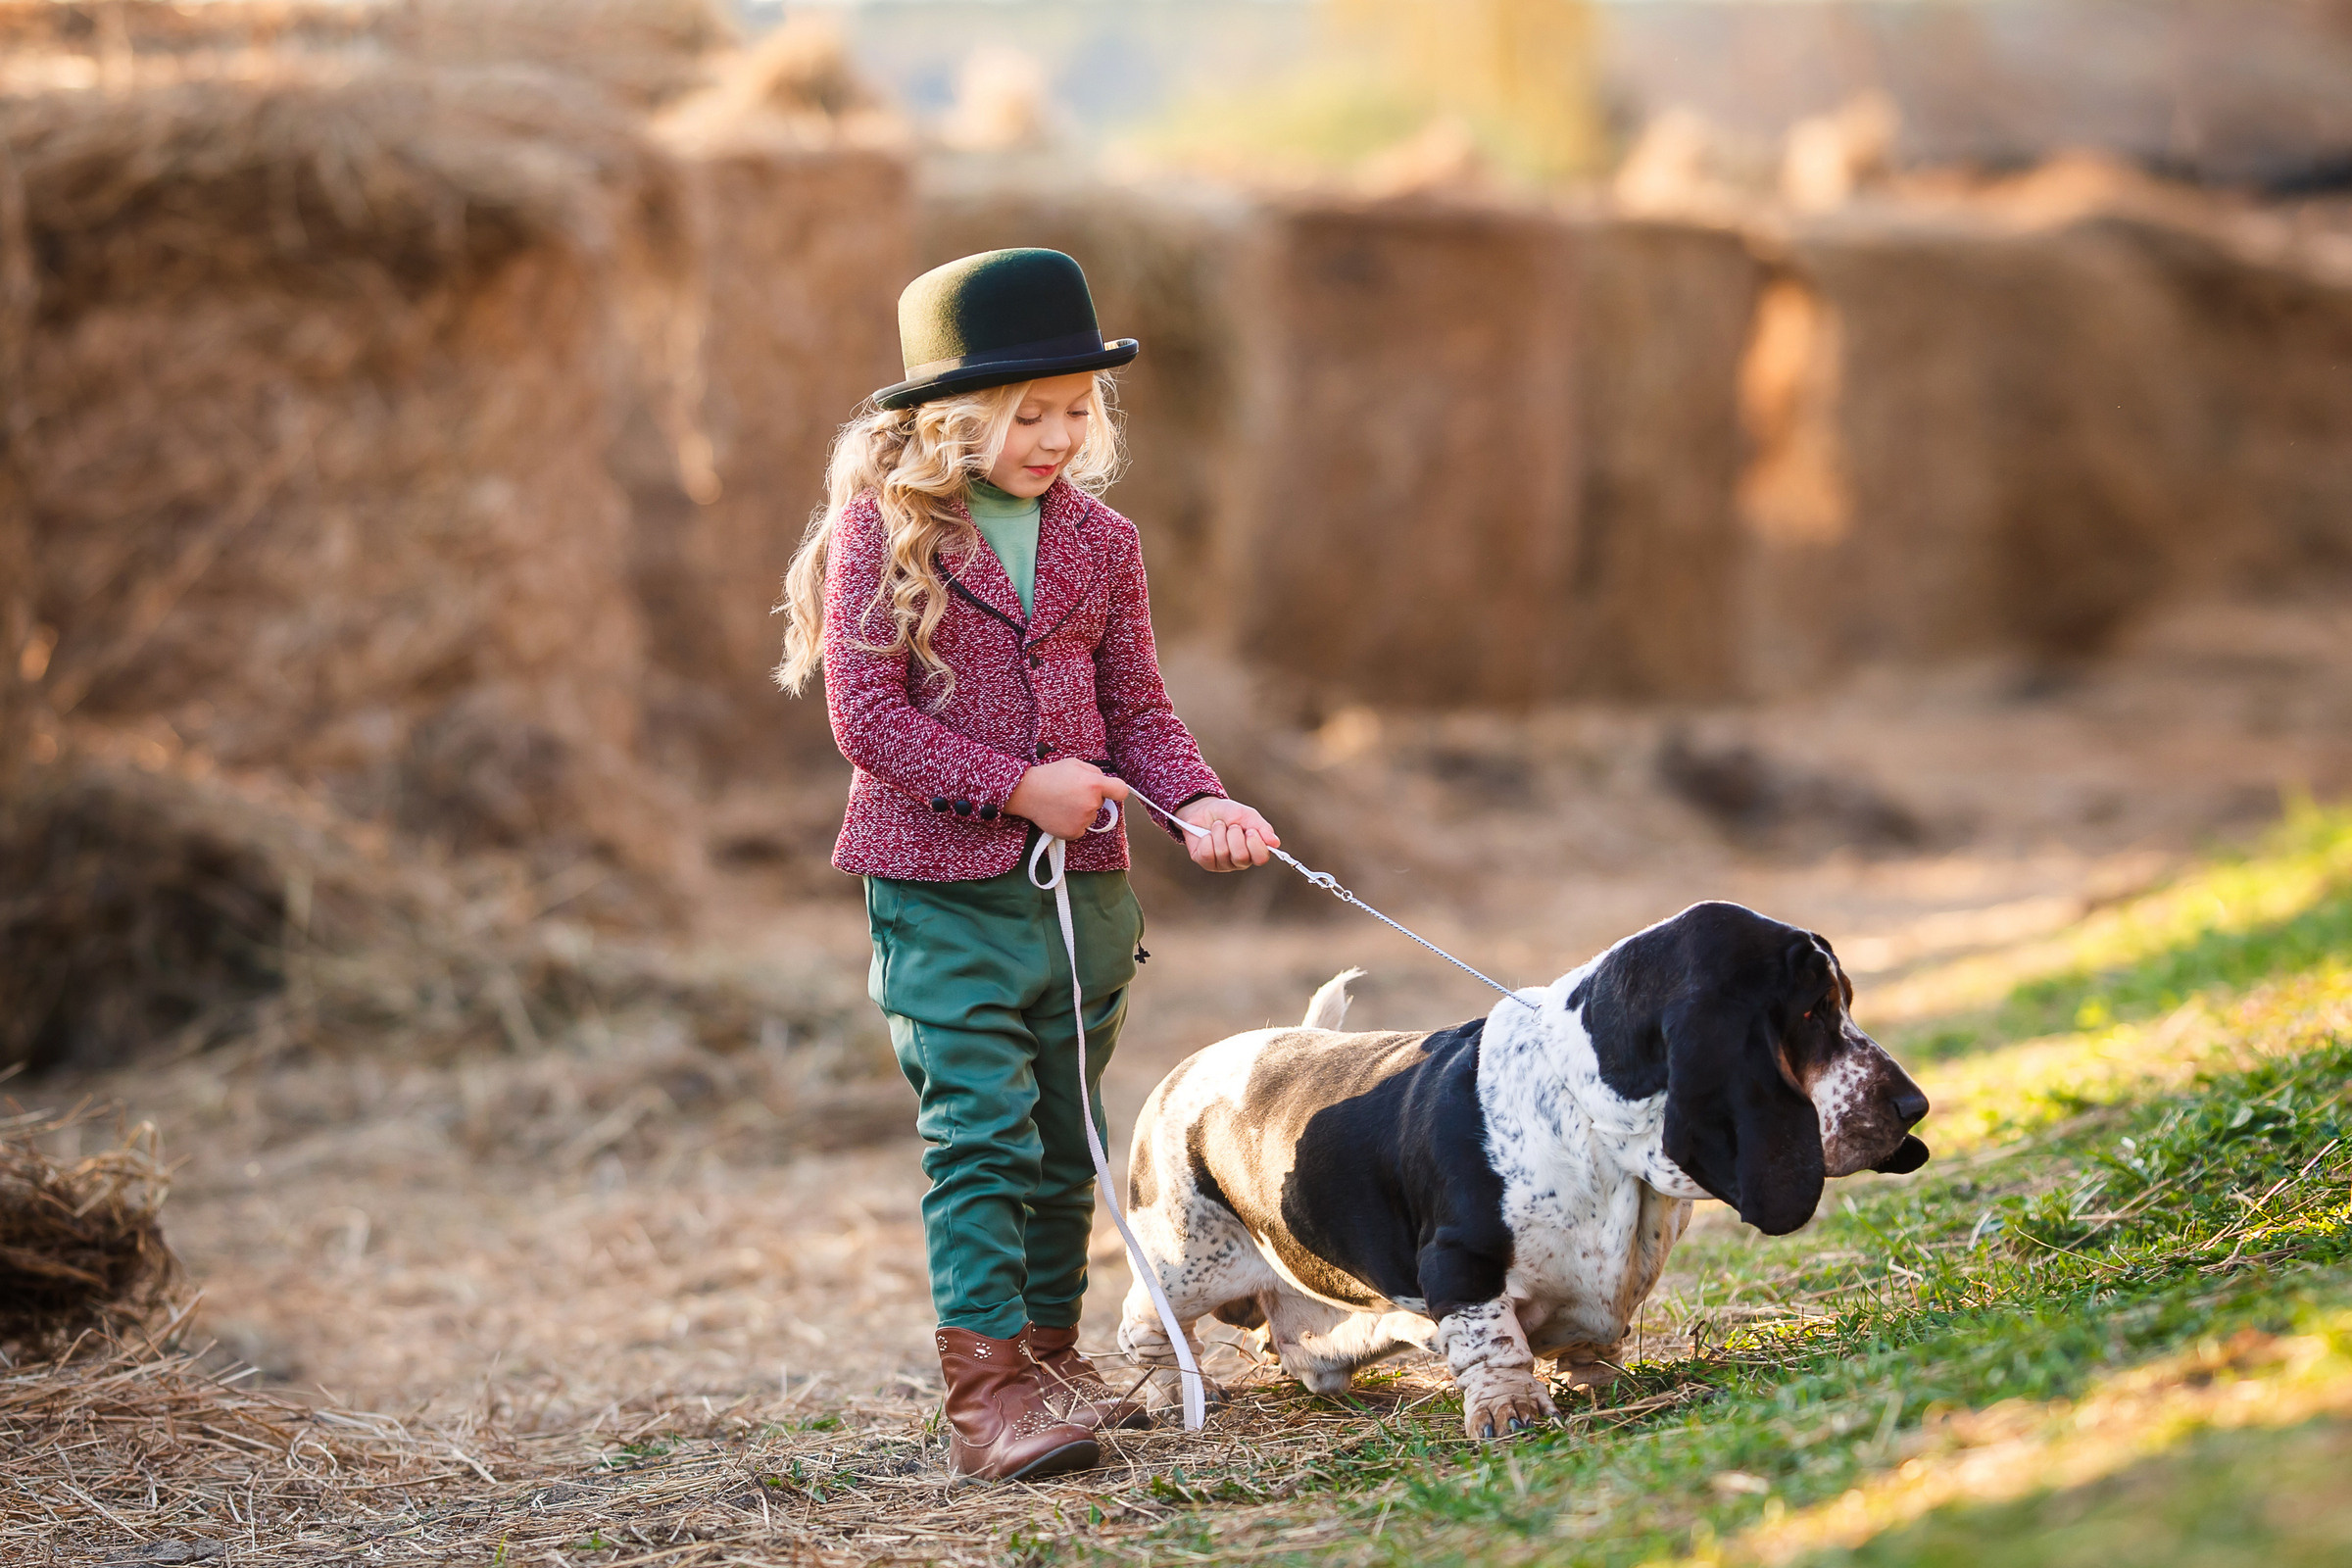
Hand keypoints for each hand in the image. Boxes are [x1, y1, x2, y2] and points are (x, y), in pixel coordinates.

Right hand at [1007, 758, 1127, 840]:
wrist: (1027, 793)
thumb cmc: (1049, 777)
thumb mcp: (1075, 764)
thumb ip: (1094, 772)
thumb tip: (1105, 781)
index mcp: (1094, 784)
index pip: (1121, 791)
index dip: (1117, 790)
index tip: (1113, 792)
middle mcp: (1091, 803)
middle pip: (1101, 803)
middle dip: (1091, 798)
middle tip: (1072, 793)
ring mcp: (1083, 820)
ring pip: (1090, 816)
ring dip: (1081, 811)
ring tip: (1063, 803)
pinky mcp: (1073, 832)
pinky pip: (1081, 828)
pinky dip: (1073, 823)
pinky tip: (1061, 814)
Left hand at [1175, 798, 1279, 872]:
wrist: (1204, 809)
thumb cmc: (1228, 814)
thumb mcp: (1247, 815)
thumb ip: (1262, 828)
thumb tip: (1275, 843)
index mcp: (1254, 851)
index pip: (1261, 858)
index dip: (1255, 844)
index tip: (1249, 830)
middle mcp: (1240, 861)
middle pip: (1241, 857)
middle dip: (1234, 836)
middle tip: (1231, 826)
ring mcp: (1223, 864)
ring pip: (1223, 853)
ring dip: (1219, 833)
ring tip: (1218, 826)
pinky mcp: (1206, 863)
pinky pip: (1207, 854)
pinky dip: (1206, 839)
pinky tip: (1207, 835)